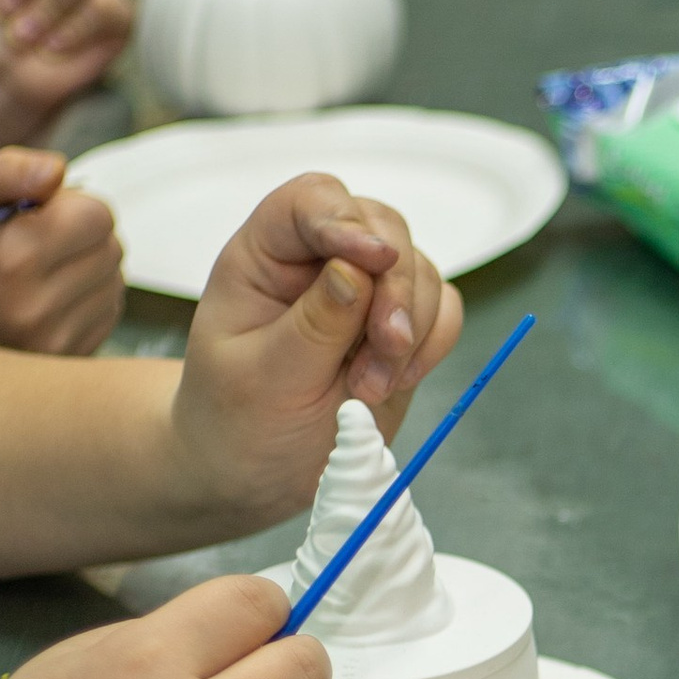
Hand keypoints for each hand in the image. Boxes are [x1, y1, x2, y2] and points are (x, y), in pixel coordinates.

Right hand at [0, 146, 122, 357]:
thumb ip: (8, 170)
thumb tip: (56, 170)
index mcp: (13, 259)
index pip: (98, 215)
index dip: (73, 205)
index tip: (43, 213)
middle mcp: (37, 308)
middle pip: (111, 248)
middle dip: (83, 236)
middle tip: (39, 242)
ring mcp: (54, 342)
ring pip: (114, 282)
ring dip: (88, 268)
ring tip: (41, 272)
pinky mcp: (67, 359)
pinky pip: (107, 312)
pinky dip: (87, 299)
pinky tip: (49, 298)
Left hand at [168, 172, 463, 531]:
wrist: (257, 475)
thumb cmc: (237, 422)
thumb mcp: (262, 378)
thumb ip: (311, 324)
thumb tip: (356, 271)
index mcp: (263, 258)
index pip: (309, 203)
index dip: (344, 221)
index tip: (373, 260)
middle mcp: (316, 262)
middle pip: (381, 227)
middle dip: (395, 287)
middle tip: (386, 345)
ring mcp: (364, 293)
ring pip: (420, 269)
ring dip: (413, 326)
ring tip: (374, 386)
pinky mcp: (398, 327)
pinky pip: (441, 310)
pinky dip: (434, 342)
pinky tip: (400, 378)